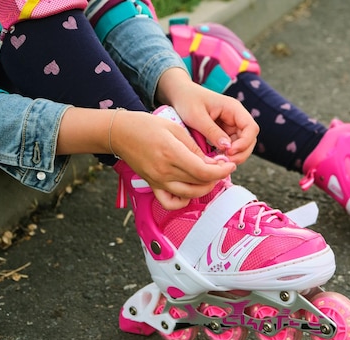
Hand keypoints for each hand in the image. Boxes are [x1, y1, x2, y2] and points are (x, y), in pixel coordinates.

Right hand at [57, 107, 235, 209]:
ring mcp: (158, 181)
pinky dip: (183, 201)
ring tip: (210, 177)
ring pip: (189, 195)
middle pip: (199, 184)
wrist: (119, 132)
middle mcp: (165, 171)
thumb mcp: (175, 128)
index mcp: (172, 154)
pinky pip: (170, 202)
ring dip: (205, 188)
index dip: (221, 171)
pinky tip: (190, 190)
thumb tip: (211, 161)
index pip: (203, 171)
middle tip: (223, 168)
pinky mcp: (152, 185)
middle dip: (216, 178)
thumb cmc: (145, 125)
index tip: (229, 165)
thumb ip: (194, 147)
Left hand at [155, 68, 258, 164]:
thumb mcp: (197, 116)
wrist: (180, 95)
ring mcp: (231, 125)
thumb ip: (212, 132)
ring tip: (220, 162)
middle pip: (249, 139)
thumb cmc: (187, 101)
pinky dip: (226, 154)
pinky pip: (231, 146)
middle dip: (241, 152)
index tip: (229, 152)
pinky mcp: (225, 132)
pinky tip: (216, 158)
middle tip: (226, 162)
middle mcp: (236, 117)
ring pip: (242, 145)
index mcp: (234, 108)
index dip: (245, 142)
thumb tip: (227, 148)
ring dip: (235, 155)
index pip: (251, 128)